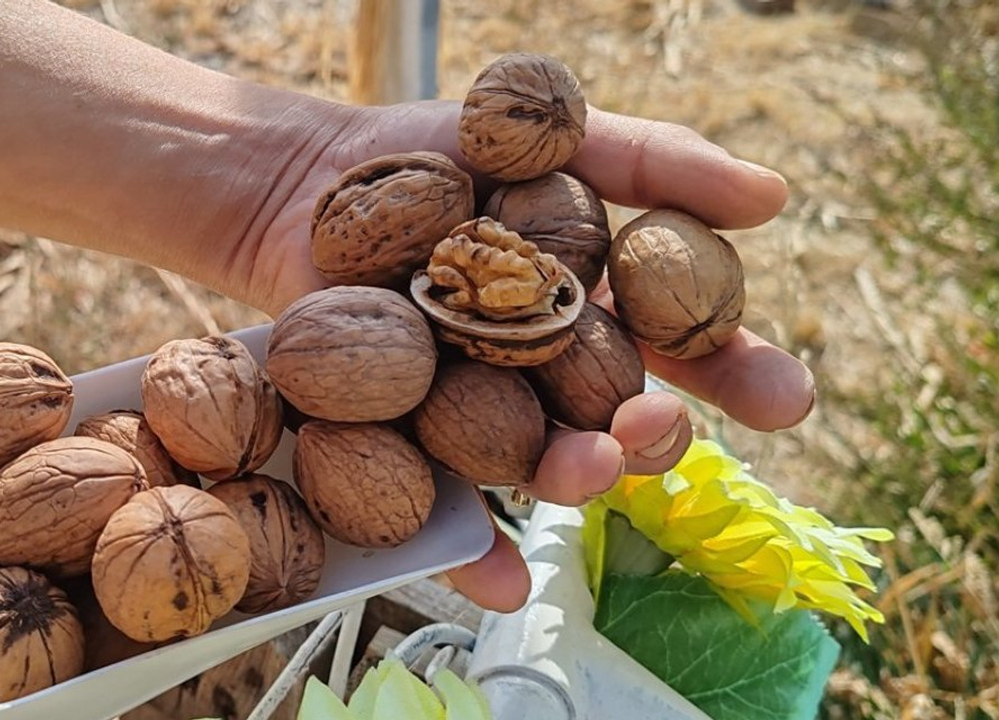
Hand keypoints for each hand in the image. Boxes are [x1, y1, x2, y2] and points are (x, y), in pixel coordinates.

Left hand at [229, 101, 814, 611]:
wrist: (309, 177)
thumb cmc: (439, 151)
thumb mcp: (553, 137)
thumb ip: (656, 164)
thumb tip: (775, 198)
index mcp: (603, 307)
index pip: (688, 351)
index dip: (741, 379)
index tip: (785, 401)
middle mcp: (553, 370)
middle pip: (623, 424)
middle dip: (656, 438)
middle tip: (656, 427)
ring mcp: (485, 409)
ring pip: (546, 465)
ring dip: (577, 480)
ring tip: (586, 465)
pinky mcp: (411, 440)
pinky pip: (449, 504)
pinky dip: (475, 551)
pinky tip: (502, 584)